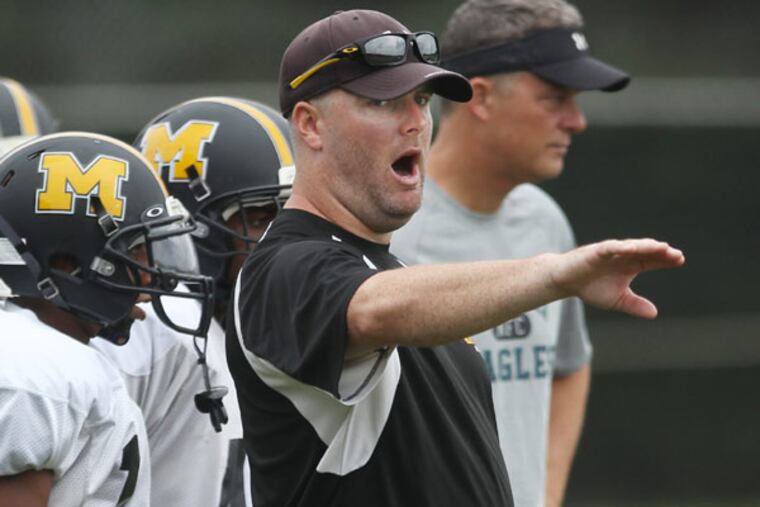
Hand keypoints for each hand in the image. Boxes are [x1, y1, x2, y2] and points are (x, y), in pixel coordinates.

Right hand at [550, 239, 684, 318]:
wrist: (566, 281)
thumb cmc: (590, 287)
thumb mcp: (617, 300)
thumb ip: (634, 305)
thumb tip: (655, 313)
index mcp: (630, 265)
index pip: (652, 260)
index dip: (666, 260)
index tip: (680, 260)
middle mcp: (623, 255)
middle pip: (646, 251)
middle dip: (661, 252)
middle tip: (676, 254)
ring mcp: (611, 252)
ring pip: (632, 246)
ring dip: (646, 246)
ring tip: (661, 247)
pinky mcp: (596, 251)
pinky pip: (611, 247)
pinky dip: (621, 246)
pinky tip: (632, 248)